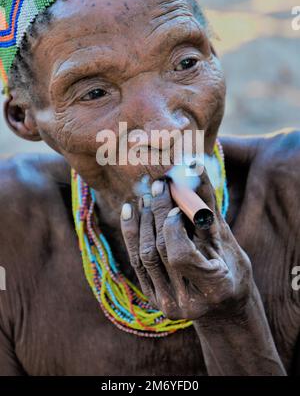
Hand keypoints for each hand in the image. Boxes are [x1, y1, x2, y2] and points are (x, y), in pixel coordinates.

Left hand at [120, 169, 252, 320]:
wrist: (223, 305)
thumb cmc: (232, 267)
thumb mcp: (226, 238)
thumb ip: (207, 207)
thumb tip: (193, 166)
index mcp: (215, 288)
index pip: (180, 255)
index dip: (173, 227)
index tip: (177, 206)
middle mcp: (187, 302)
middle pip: (160, 251)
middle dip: (157, 214)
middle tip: (158, 185)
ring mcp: (166, 303)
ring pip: (144, 256)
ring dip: (142, 220)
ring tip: (146, 195)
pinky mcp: (152, 297)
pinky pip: (136, 262)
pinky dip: (131, 233)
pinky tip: (131, 210)